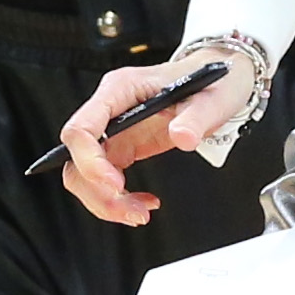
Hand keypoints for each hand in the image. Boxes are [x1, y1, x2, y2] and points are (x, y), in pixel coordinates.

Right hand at [56, 49, 259, 226]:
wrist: (218, 82)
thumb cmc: (209, 82)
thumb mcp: (211, 100)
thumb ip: (196, 118)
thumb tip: (183, 137)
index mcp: (120, 89)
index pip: (81, 128)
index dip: (90, 161)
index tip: (116, 185)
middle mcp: (109, 109)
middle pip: (75, 158)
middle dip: (97, 191)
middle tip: (132, 211)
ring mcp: (113, 129)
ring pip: (84, 174)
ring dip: (105, 201)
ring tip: (140, 213)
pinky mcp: (123, 146)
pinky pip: (104, 178)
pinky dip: (119, 198)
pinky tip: (146, 202)